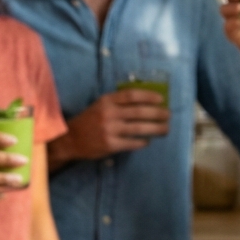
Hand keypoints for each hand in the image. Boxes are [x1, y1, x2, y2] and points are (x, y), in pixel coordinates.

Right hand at [52, 88, 169, 162]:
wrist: (71, 139)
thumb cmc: (90, 120)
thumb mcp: (101, 105)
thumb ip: (119, 102)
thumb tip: (147, 101)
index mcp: (107, 101)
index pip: (132, 95)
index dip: (149, 96)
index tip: (161, 99)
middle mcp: (108, 114)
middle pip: (139, 112)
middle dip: (157, 113)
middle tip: (169, 115)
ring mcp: (109, 130)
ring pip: (139, 128)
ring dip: (156, 128)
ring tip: (166, 129)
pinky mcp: (110, 145)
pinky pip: (132, 143)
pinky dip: (143, 142)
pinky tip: (148, 141)